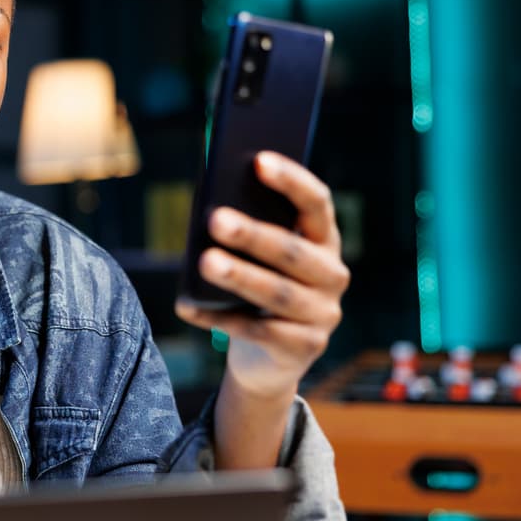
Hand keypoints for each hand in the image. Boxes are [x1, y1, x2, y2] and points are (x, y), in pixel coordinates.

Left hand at [174, 151, 349, 399]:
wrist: (267, 359)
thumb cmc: (256, 291)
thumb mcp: (256, 258)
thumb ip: (247, 231)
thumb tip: (211, 207)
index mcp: (323, 239)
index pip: (316, 203)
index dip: (290, 180)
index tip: (257, 160)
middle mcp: (332, 275)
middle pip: (293, 251)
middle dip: (253, 234)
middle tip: (215, 219)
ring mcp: (324, 314)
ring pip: (278, 292)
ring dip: (239, 275)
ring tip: (205, 261)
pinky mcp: (305, 348)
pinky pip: (257, 331)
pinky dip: (218, 317)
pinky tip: (188, 306)